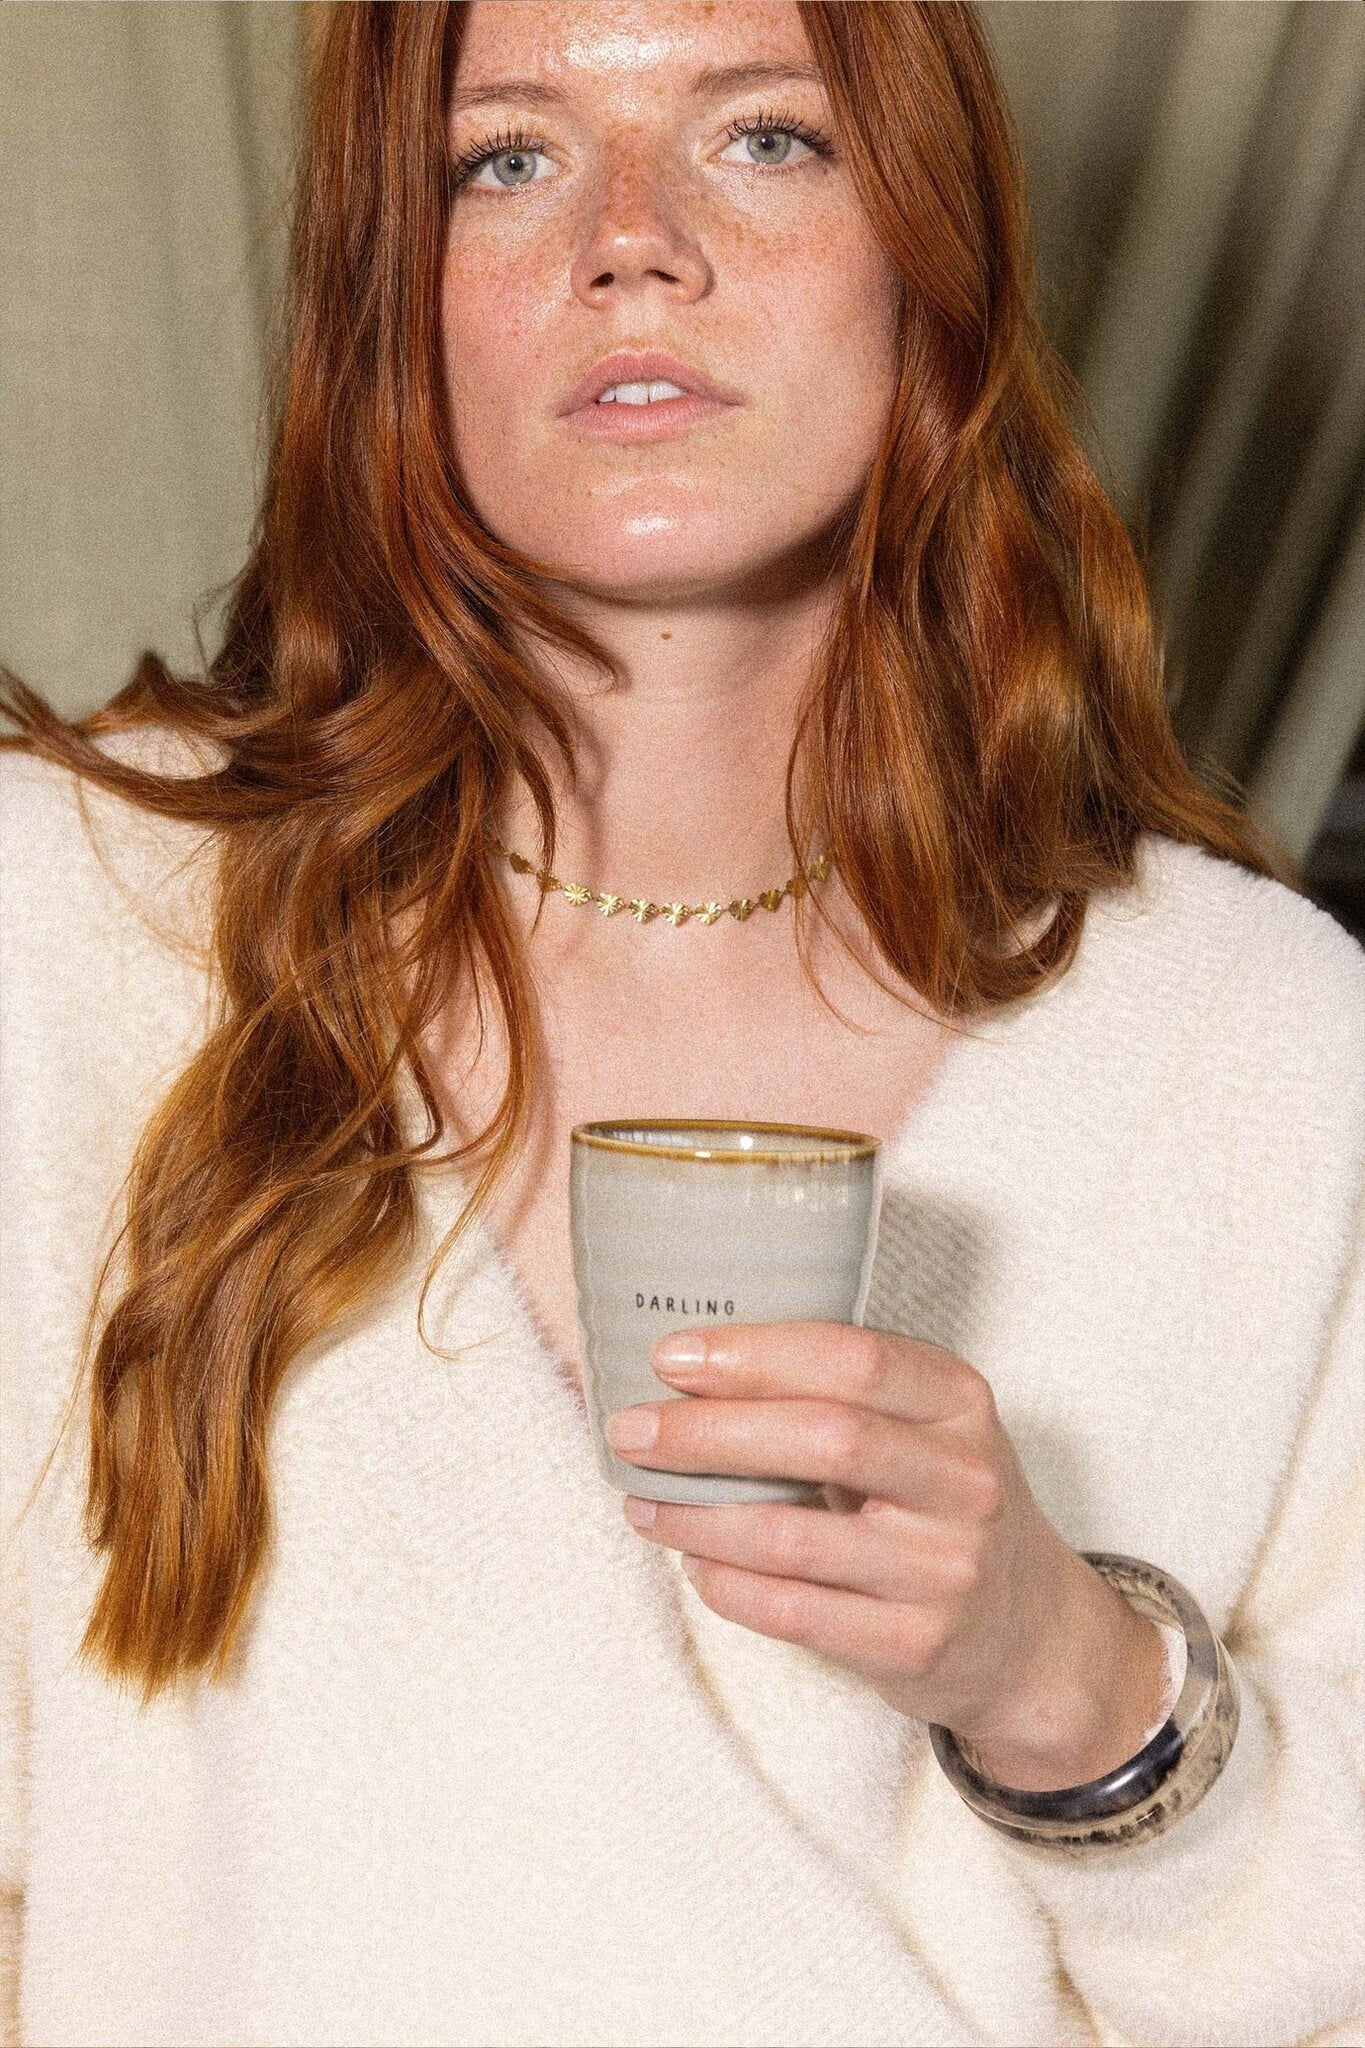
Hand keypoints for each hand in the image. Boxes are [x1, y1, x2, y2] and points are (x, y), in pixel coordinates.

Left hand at [606, 1321, 1171, 1791]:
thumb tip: (692, 1368)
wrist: (1027, 1633)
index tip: (671, 1356)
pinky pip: (792, 1613)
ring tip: (639, 1499)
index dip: (753, 1353)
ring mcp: (945, 1569)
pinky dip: (724, 1583)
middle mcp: (964, 1481)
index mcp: (959, 1403)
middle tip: (631, 1429)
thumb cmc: (942, 1506)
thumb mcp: (925, 1428)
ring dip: (695, 1515)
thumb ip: (839, 1393)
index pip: (852, 1359)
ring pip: (791, 1536)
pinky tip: (693, 1560)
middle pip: (821, 1438)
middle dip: (707, 1432)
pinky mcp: (915, 1646)